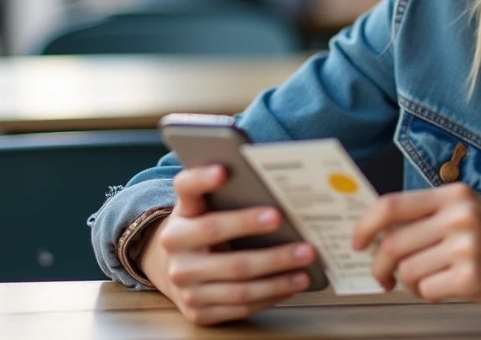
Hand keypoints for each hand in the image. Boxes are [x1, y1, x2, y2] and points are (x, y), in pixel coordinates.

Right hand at [138, 165, 316, 325]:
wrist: (179, 269)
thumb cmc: (209, 228)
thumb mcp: (212, 208)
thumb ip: (235, 194)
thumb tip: (284, 188)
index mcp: (182, 212)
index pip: (186, 188)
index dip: (201, 178)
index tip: (223, 170)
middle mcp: (174, 247)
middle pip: (216, 236)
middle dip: (254, 229)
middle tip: (295, 232)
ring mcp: (183, 283)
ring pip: (235, 281)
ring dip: (276, 274)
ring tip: (306, 262)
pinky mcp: (198, 310)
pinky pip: (240, 305)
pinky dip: (271, 294)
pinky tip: (293, 283)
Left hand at [352, 183, 480, 308]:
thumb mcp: (466, 212)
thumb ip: (427, 217)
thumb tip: (375, 234)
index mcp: (453, 195)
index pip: (391, 205)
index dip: (365, 225)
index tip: (356, 242)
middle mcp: (458, 216)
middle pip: (392, 244)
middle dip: (380, 266)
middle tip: (383, 277)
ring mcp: (465, 247)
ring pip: (407, 271)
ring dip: (410, 282)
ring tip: (431, 279)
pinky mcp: (470, 277)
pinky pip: (425, 291)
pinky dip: (428, 294)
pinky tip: (446, 288)